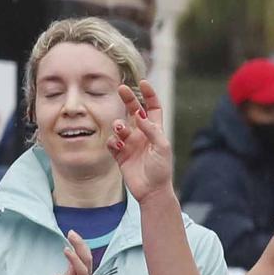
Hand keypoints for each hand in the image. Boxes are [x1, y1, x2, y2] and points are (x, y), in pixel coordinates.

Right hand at [108, 81, 174, 197]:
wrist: (151, 191)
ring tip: (120, 130)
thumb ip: (152, 131)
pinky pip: (112, 142)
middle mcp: (142, 135)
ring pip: (119, 126)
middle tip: (121, 88)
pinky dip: (112, 141)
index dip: (149, 95)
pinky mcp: (120, 154)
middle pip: (134, 111)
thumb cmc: (161, 170)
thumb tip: (140, 116)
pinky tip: (118, 146)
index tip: (143, 83)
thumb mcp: (162, 148)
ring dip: (118, 125)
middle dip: (128, 99)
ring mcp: (130, 143)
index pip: (153, 108)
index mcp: (155, 131)